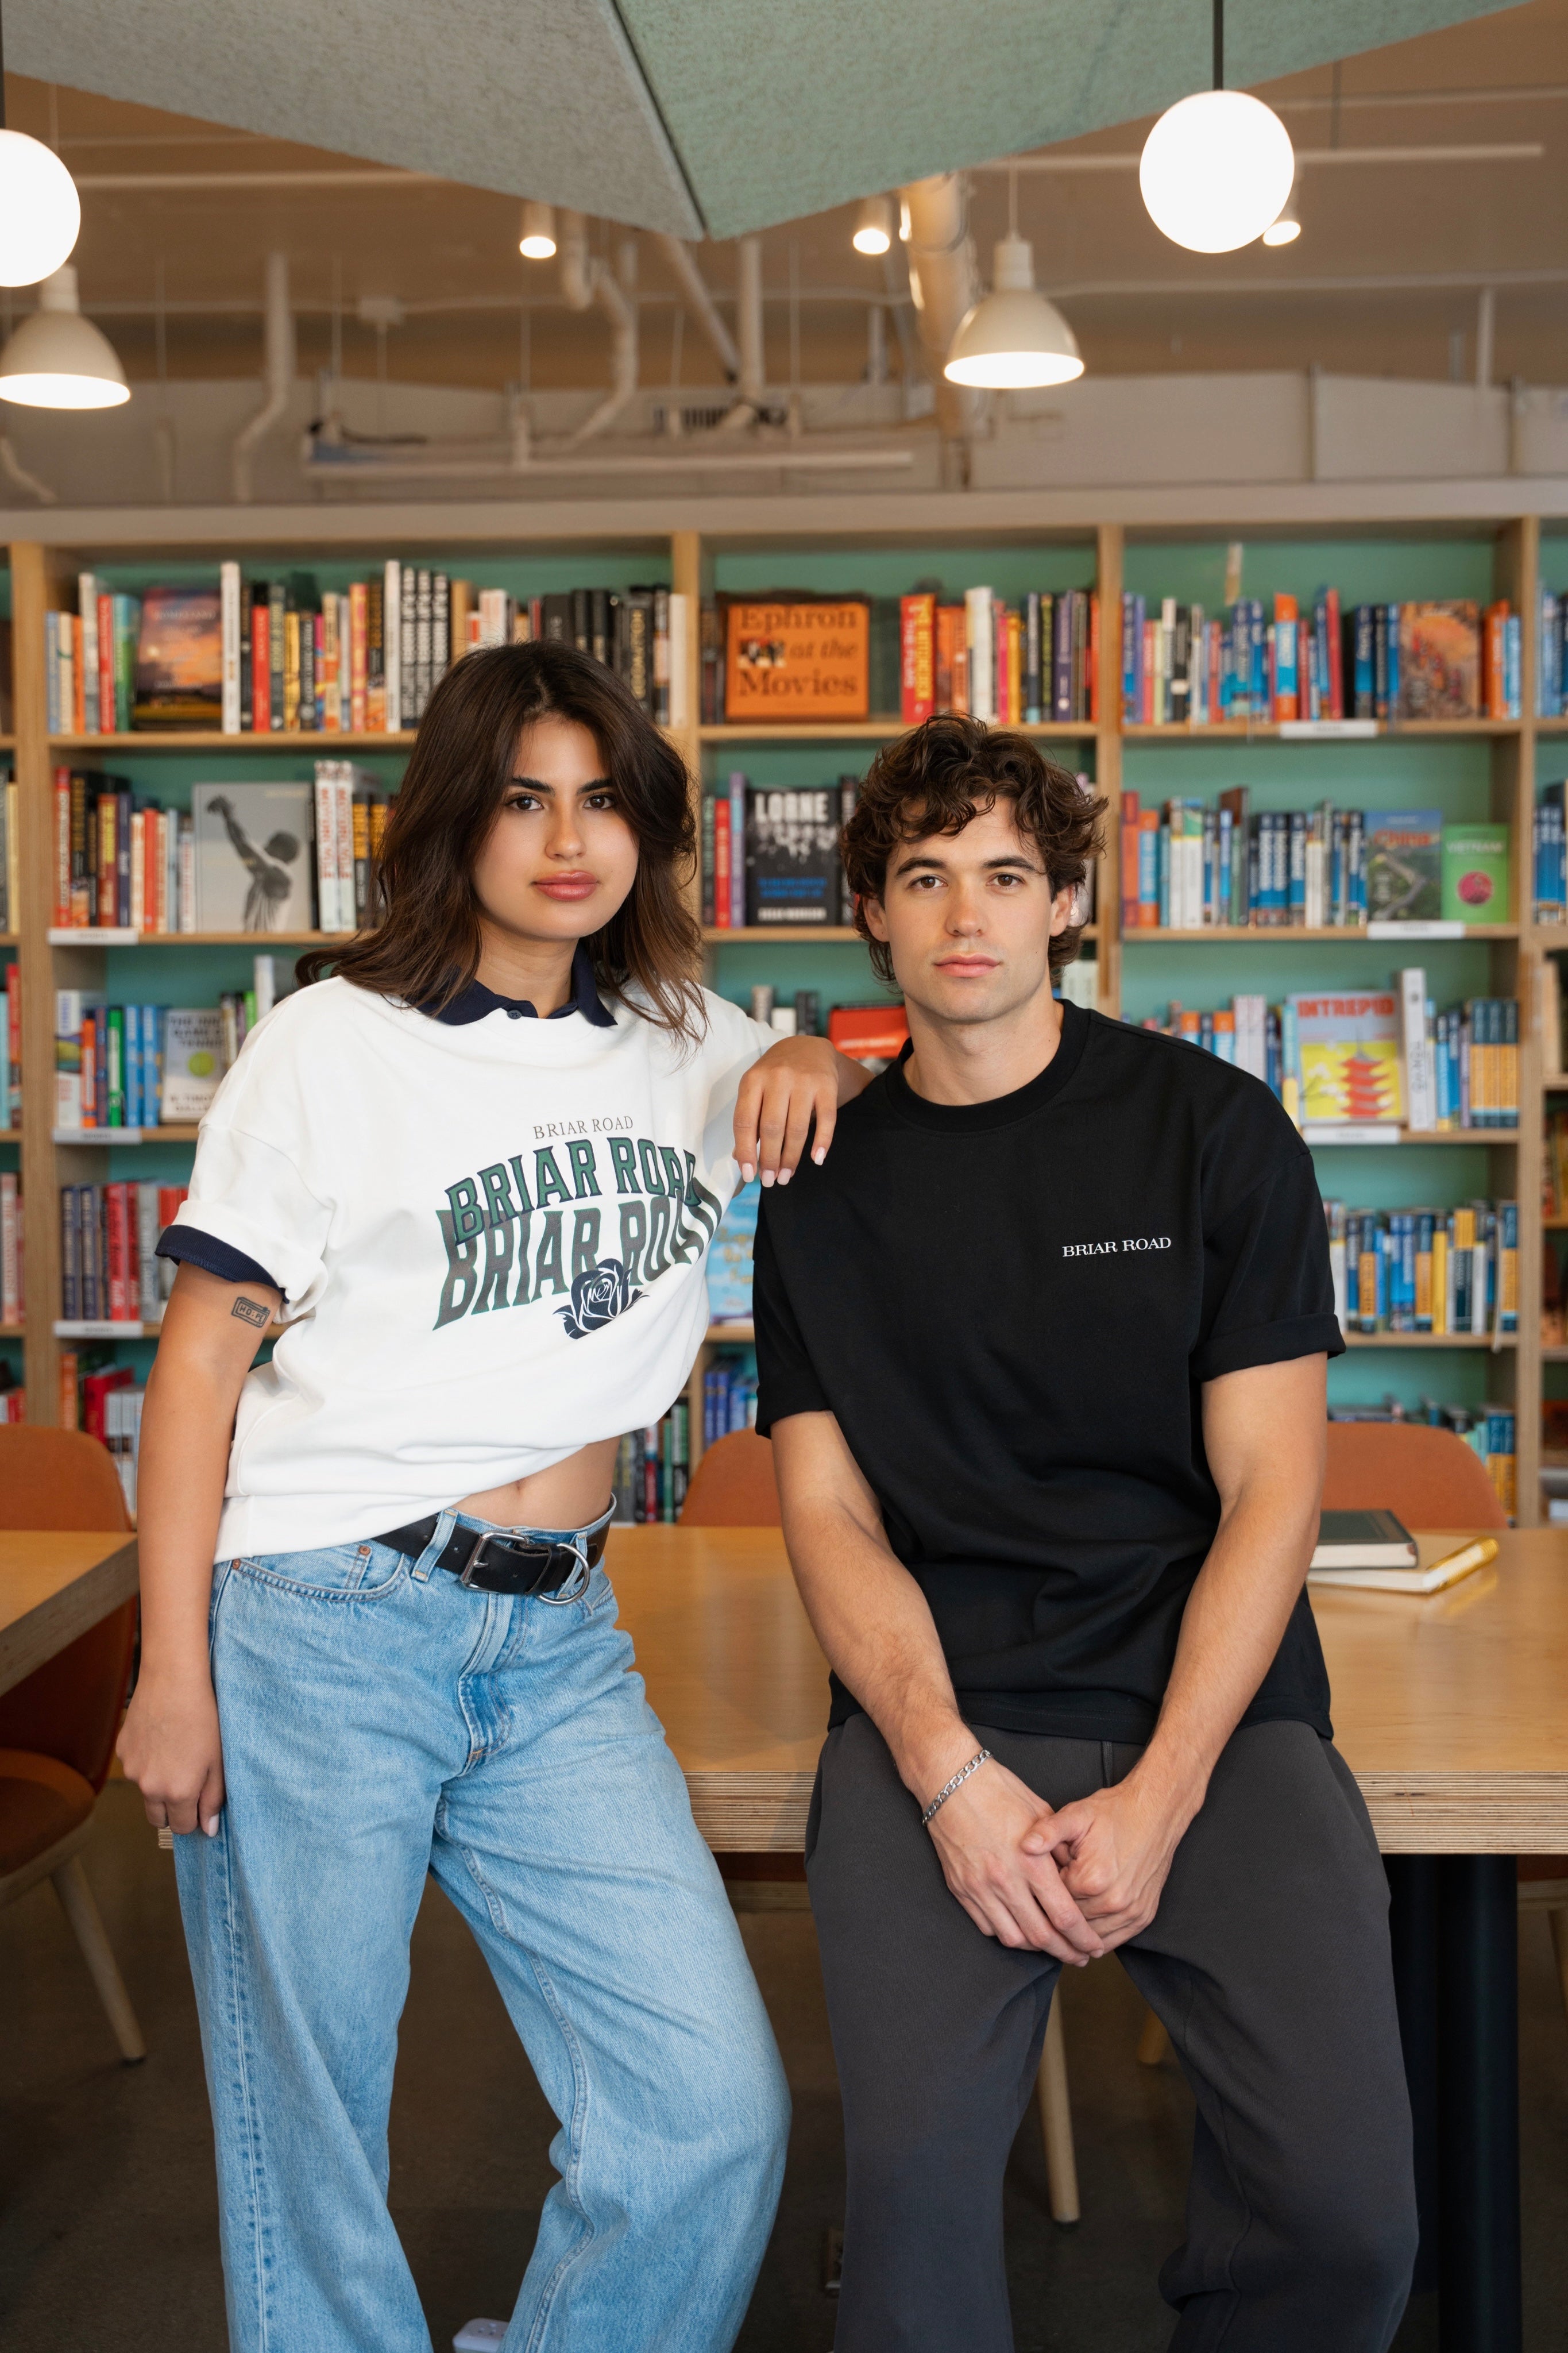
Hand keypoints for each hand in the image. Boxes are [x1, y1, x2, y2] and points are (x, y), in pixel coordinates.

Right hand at [117, 1670, 225, 1836]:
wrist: (173, 1682)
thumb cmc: (203, 1718)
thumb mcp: (218, 1760)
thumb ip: (212, 1799)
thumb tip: (208, 1830)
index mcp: (177, 1792)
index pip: (181, 1828)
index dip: (193, 1818)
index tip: (200, 1803)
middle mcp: (149, 1787)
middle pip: (158, 1819)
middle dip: (173, 1811)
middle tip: (188, 1785)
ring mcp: (132, 1770)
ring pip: (145, 1793)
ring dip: (158, 1785)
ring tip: (176, 1755)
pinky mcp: (122, 1752)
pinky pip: (135, 1769)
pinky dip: (146, 1762)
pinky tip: (161, 1739)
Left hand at [734, 1036, 858, 1187]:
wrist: (808, 1048)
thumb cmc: (775, 1076)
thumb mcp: (755, 1090)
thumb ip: (748, 1121)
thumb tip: (740, 1159)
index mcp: (753, 1080)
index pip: (744, 1121)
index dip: (746, 1151)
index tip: (749, 1175)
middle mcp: (777, 1078)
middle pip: (771, 1128)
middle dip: (770, 1160)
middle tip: (770, 1181)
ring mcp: (804, 1080)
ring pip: (797, 1128)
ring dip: (792, 1157)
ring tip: (787, 1176)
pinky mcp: (827, 1084)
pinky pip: (826, 1119)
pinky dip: (822, 1142)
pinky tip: (817, 1159)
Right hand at [926, 1756, 1106, 1962]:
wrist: (951, 1781)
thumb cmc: (999, 1790)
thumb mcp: (1041, 1813)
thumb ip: (1059, 1849)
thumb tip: (1075, 1877)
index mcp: (1031, 1862)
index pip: (1064, 1915)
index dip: (1083, 1938)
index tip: (1094, 1946)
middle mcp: (1005, 1881)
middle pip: (1041, 1935)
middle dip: (1065, 1952)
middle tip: (1079, 1957)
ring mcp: (980, 1888)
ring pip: (1012, 1938)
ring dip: (1035, 1947)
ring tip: (1049, 1946)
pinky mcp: (960, 1889)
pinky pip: (986, 1926)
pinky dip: (1006, 1933)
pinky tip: (1018, 1929)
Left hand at [1023, 1771, 1194, 1951]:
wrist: (1155, 1813)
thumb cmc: (1114, 1812)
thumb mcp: (1076, 1815)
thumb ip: (1048, 1831)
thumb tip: (1024, 1846)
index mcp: (1091, 1880)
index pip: (1053, 1902)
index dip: (1043, 1893)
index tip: (1041, 1881)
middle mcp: (1113, 1903)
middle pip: (1071, 1922)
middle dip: (1059, 1911)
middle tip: (1052, 1896)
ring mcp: (1131, 1913)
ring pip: (1090, 1937)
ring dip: (1076, 1930)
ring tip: (1065, 1913)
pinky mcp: (1143, 1917)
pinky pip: (1113, 1940)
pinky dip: (1097, 1937)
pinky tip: (1085, 1929)